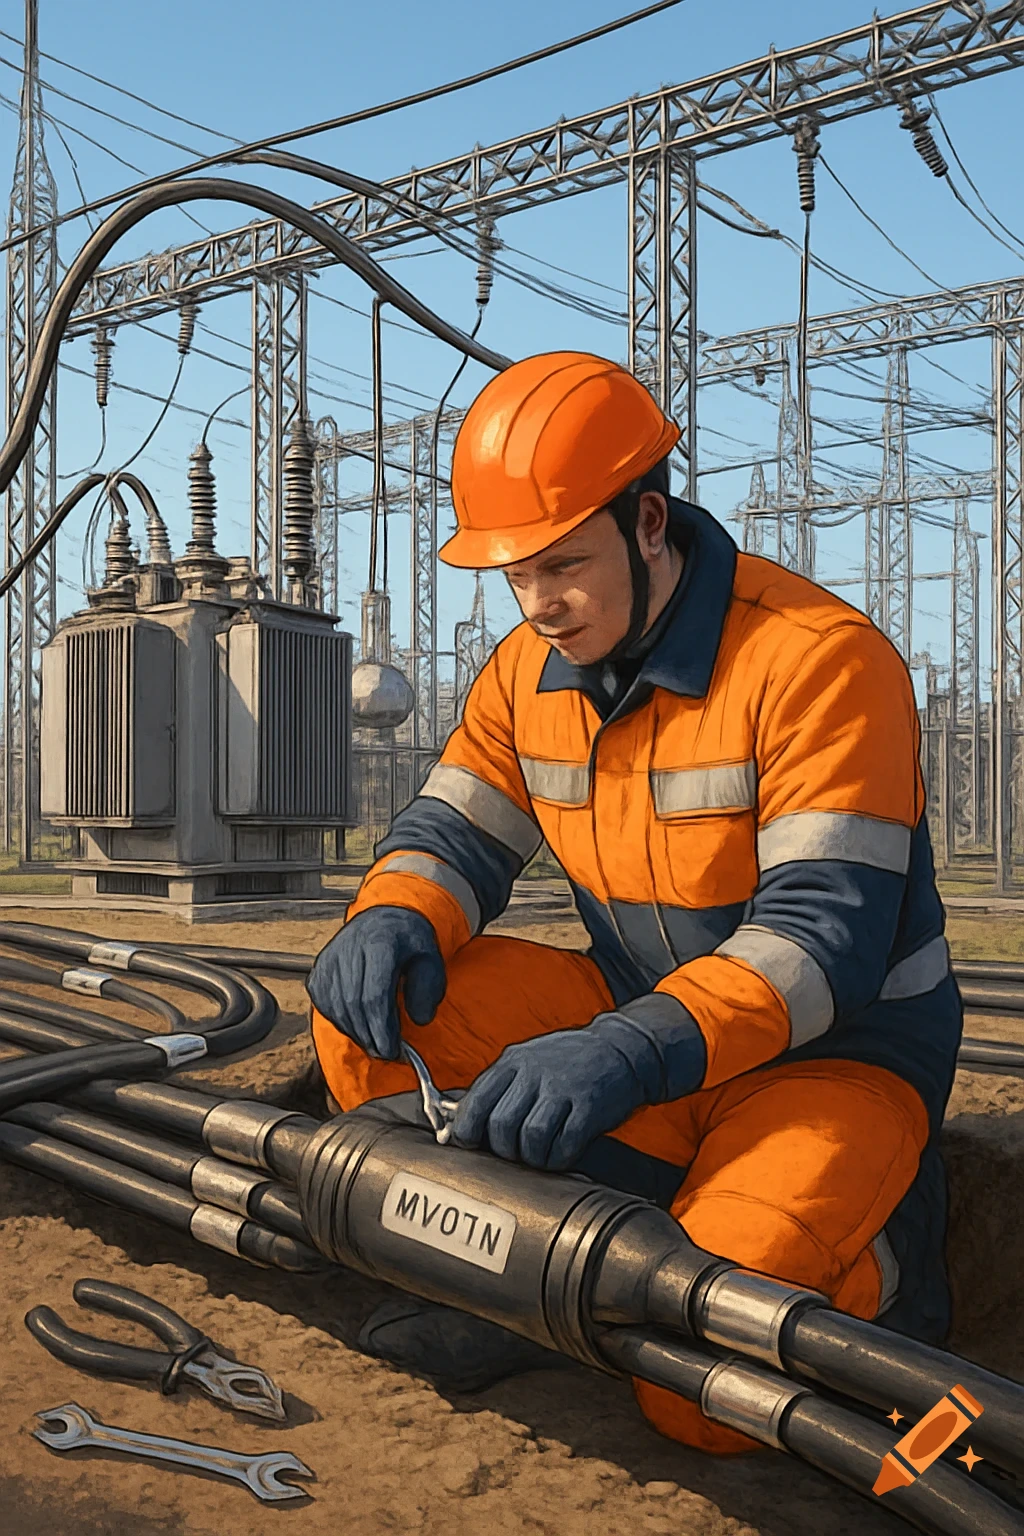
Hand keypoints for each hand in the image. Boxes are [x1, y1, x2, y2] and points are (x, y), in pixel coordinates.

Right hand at [306, 906, 445, 1060]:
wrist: (384, 918)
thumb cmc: (409, 942)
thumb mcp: (431, 959)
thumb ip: (429, 989)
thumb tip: (420, 1019)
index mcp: (380, 941)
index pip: (375, 994)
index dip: (382, 1028)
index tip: (393, 1049)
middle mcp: (349, 946)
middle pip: (353, 1004)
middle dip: (370, 1036)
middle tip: (386, 1052)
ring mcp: (330, 957)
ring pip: (336, 1007)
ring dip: (356, 1032)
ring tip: (376, 1041)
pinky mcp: (319, 969)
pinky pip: (325, 1004)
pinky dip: (341, 1021)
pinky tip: (359, 1025)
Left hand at [449, 1025, 648, 1171]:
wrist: (621, 1049)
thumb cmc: (567, 1061)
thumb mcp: (528, 1061)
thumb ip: (499, 1088)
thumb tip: (462, 1123)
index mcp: (513, 1061)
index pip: (476, 1101)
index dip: (467, 1131)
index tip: (470, 1144)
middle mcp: (535, 1072)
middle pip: (501, 1125)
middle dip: (503, 1149)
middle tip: (514, 1151)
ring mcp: (563, 1088)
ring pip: (530, 1138)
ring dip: (531, 1157)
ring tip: (539, 1153)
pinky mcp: (590, 1106)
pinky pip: (563, 1145)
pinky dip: (557, 1158)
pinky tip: (561, 1152)